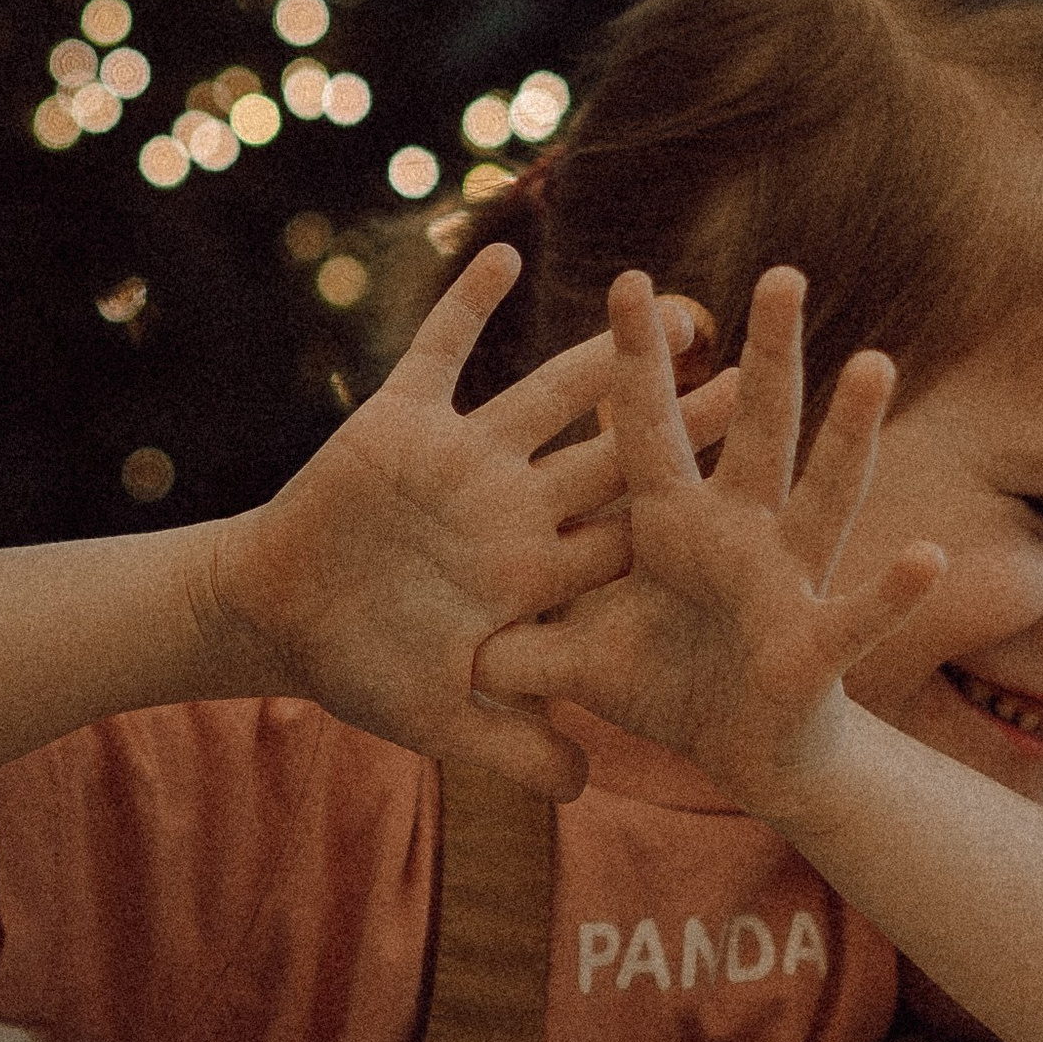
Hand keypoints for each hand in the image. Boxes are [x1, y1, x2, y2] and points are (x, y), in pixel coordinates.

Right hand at [208, 242, 723, 799]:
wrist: (275, 618)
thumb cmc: (358, 670)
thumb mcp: (438, 720)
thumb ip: (511, 747)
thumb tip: (586, 788)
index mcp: (532, 570)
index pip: (632, 539)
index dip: (697, 518)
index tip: (768, 497)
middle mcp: (513, 505)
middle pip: (619, 456)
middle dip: (685, 419)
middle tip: (764, 375)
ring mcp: (462, 457)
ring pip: (549, 392)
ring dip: (606, 351)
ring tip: (673, 304)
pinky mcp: (401, 419)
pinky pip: (441, 350)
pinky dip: (467, 304)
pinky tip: (506, 254)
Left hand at [474, 267, 942, 809]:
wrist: (745, 761)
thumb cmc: (670, 690)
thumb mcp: (579, 662)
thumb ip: (521, 645)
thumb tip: (450, 633)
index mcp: (672, 527)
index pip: (648, 430)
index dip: (638, 364)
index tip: (629, 281)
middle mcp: (737, 535)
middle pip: (754, 430)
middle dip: (768, 356)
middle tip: (781, 274)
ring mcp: (785, 584)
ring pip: (821, 494)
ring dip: (849, 435)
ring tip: (874, 364)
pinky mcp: (817, 647)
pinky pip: (859, 615)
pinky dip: (892, 590)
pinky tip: (929, 557)